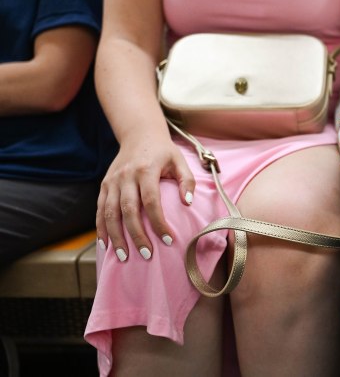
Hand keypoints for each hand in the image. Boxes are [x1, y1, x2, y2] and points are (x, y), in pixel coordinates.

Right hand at [96, 134, 194, 261]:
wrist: (139, 135)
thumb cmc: (163, 152)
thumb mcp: (180, 161)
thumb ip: (187, 180)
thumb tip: (188, 203)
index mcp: (146, 170)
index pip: (151, 201)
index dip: (158, 222)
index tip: (168, 240)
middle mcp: (126, 176)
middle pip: (128, 210)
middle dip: (136, 235)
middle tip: (147, 254)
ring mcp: (112, 181)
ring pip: (109, 213)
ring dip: (116, 237)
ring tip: (124, 257)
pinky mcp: (104, 185)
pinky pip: (99, 210)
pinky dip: (101, 228)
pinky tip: (106, 244)